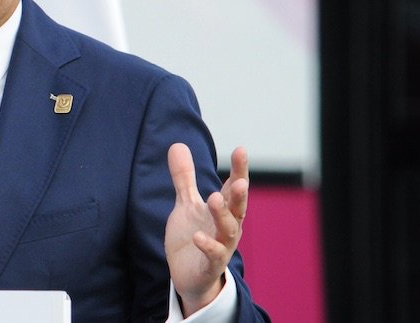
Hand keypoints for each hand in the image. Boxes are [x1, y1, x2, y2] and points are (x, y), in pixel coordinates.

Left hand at [164, 143, 248, 314]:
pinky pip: (213, 255)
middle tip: (240, 180)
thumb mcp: (186, 204)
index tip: (241, 150)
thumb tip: (177, 144)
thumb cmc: (192, 236)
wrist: (188, 275)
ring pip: (228, 229)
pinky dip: (207, 245)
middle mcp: (227, 226)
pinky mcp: (210, 264)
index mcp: (223, 210)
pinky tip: (198, 236)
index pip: (233, 186)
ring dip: (222, 215)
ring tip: (214, 198)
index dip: (239, 169)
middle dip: (239, 194)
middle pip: (237, 207)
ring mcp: (221, 245)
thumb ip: (184, 177)